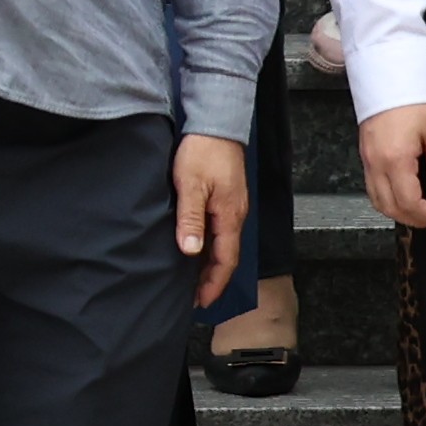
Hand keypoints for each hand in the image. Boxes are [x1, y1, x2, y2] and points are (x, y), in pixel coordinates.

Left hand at [172, 129, 250, 306]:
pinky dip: (209, 245)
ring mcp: (231, 206)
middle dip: (212, 279)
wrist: (216, 123)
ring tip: (191, 278)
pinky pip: (220, 229)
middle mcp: (235, 215)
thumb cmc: (202, 151)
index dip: (213, 283)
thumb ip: (191, 219)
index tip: (201, 302)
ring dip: (209, 263)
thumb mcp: (190, 185)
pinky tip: (195, 246)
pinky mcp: (225, 197)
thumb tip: (190, 251)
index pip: (226, 260)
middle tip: (193, 297)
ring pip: (223, 243)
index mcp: (229, 217)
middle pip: (227, 256)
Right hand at [356, 99, 425, 231]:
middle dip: (416, 220)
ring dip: (400, 213)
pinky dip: (388, 201)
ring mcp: (367, 161)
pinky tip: (405, 197)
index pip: (409, 203)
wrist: (388, 78)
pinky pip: (372, 190)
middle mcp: (376, 164)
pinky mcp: (365, 157)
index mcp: (396, 159)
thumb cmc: (414, 100)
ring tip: (422, 211)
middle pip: (391, 208)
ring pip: (378, 202)